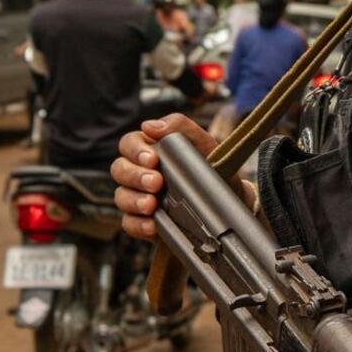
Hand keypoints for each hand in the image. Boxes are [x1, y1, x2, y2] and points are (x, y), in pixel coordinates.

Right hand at [110, 113, 216, 240]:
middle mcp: (139, 172)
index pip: (128, 144)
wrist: (232, 199)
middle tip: (156, 182)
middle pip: (119, 170)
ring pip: (120, 196)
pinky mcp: (143, 221)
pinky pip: (129, 223)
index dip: (135, 151)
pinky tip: (152, 225)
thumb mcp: (203, 142)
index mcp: (149, 149)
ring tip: (151, 205)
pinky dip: (138, 224)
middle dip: (135, 176)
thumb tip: (149, 126)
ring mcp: (138, 197)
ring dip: (134, 200)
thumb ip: (179, 127)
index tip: (152, 159)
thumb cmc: (212, 166)